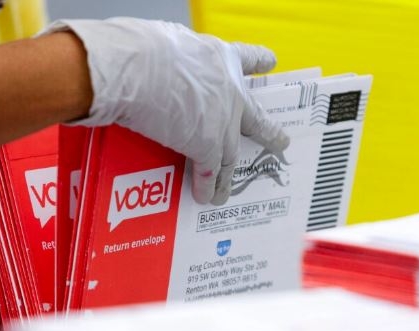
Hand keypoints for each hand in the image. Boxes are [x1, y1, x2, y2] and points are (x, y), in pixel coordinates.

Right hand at [42, 18, 289, 204]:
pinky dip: (208, 187)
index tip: (271, 62)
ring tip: (230, 189)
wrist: (138, 68)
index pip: (245, 57)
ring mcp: (222, 122)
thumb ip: (175, 61)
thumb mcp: (167, 45)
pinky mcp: (207, 146)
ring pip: (232, 154)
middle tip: (280, 141)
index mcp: (218, 57)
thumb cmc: (143, 49)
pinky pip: (210, 172)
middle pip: (254, 116)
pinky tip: (206, 197)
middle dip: (267, 131)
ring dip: (230, 174)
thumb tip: (158, 72)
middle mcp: (229, 90)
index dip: (258, 61)